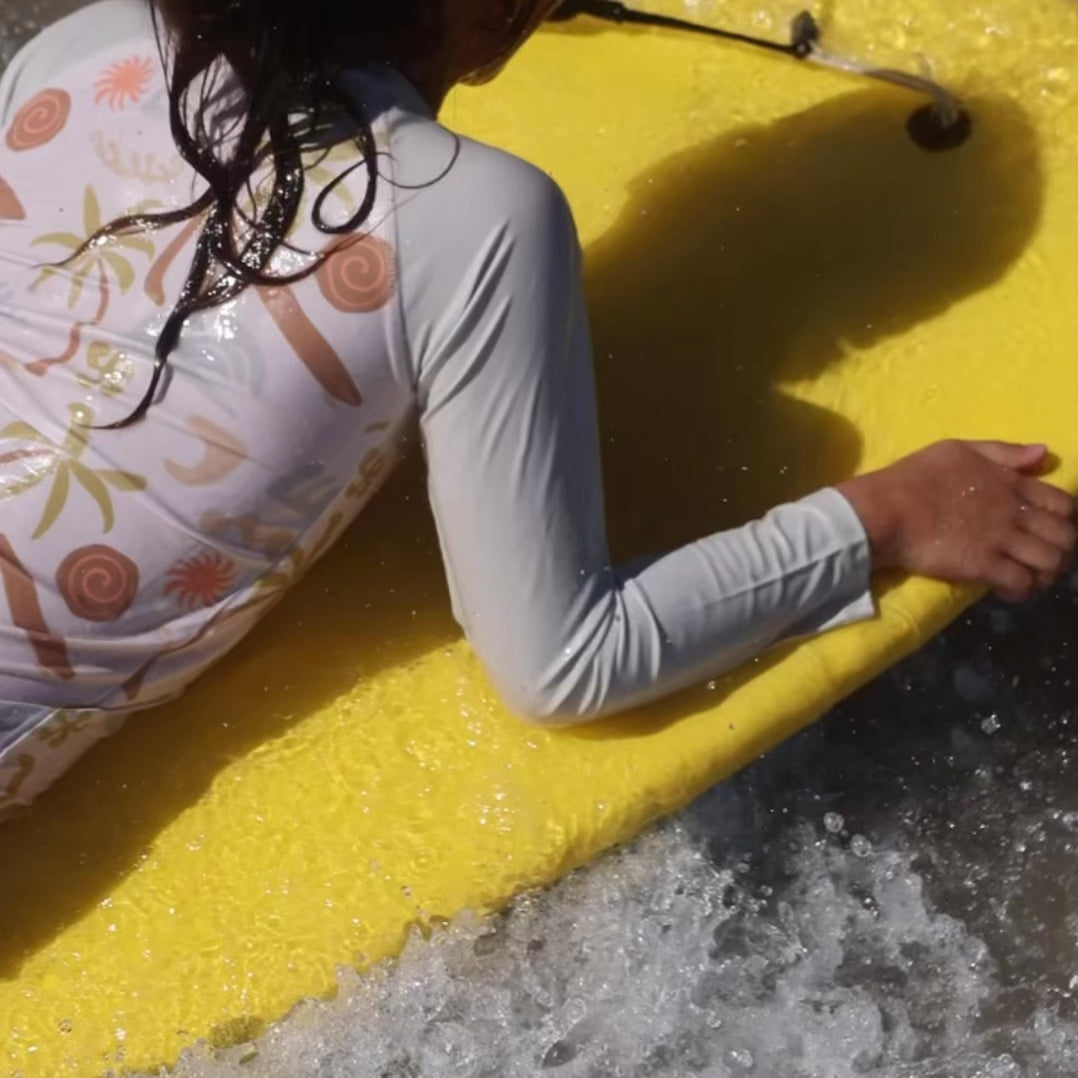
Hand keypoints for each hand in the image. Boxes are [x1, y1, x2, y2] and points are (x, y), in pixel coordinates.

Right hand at [837, 440, 1076, 601]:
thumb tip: (1043, 453)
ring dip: (1046, 573)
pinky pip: (1021, 583)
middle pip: (1064, 537)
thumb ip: (1002, 452)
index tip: (1047, 528)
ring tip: (1031, 577)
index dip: (1063, 519)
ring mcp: (1000, 541)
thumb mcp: (958, 449)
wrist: (886, 510)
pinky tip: (1010, 590)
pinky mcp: (983, 566)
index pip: (1063, 504)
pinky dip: (1022, 590)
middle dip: (1061, 550)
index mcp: (1010, 483)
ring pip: (1050, 562)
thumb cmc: (914, 477)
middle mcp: (1013, 513)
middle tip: (1042, 557)